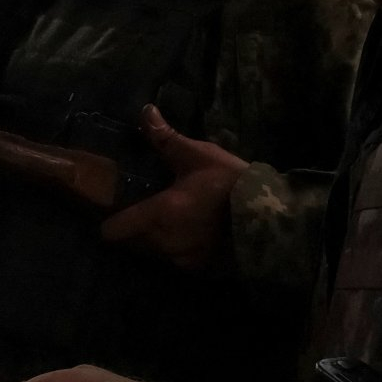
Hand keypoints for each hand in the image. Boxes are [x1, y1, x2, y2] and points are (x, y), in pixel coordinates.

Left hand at [100, 105, 248, 269]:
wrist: (273, 218)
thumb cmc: (230, 184)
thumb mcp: (198, 156)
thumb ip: (166, 139)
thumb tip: (145, 111)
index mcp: (158, 216)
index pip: (114, 230)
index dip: (108, 221)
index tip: (111, 209)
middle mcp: (165, 244)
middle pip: (133, 242)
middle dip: (134, 228)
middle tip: (141, 208)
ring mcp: (184, 261)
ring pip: (156, 252)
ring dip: (157, 239)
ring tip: (168, 219)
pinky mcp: (203, 270)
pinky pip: (179, 260)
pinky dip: (179, 247)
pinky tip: (191, 231)